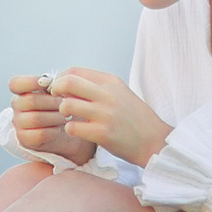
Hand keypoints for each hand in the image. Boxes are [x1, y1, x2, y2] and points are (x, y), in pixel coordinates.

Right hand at [7, 74, 94, 164]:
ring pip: (35, 118)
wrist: (67, 131)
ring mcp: (18, 123)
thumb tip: (54, 82)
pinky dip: (53, 131)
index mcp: (22, 91)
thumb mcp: (57, 92)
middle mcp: (16, 106)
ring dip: (55, 117)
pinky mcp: (25, 139)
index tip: (48, 83)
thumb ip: (54, 85)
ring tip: (66, 117)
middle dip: (52, 102)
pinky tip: (59, 129)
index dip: (30, 82)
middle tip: (65, 104)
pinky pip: (39, 134)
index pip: (15, 84)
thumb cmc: (61, 107)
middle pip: (30, 101)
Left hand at [45, 68, 171, 165]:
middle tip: (57, 100)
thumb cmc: (134, 118)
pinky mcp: (103, 133)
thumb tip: (67, 83)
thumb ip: (96, 87)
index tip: (59, 89)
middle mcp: (107, 94)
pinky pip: (72, 127)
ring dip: (63, 112)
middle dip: (56, 90)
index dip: (60, 79)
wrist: (155, 141)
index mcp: (110, 81)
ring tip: (70, 118)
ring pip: (67, 105)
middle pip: (68, 82)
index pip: (74, 71)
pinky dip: (70, 129)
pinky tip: (78, 131)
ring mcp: (105, 114)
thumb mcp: (119, 93)